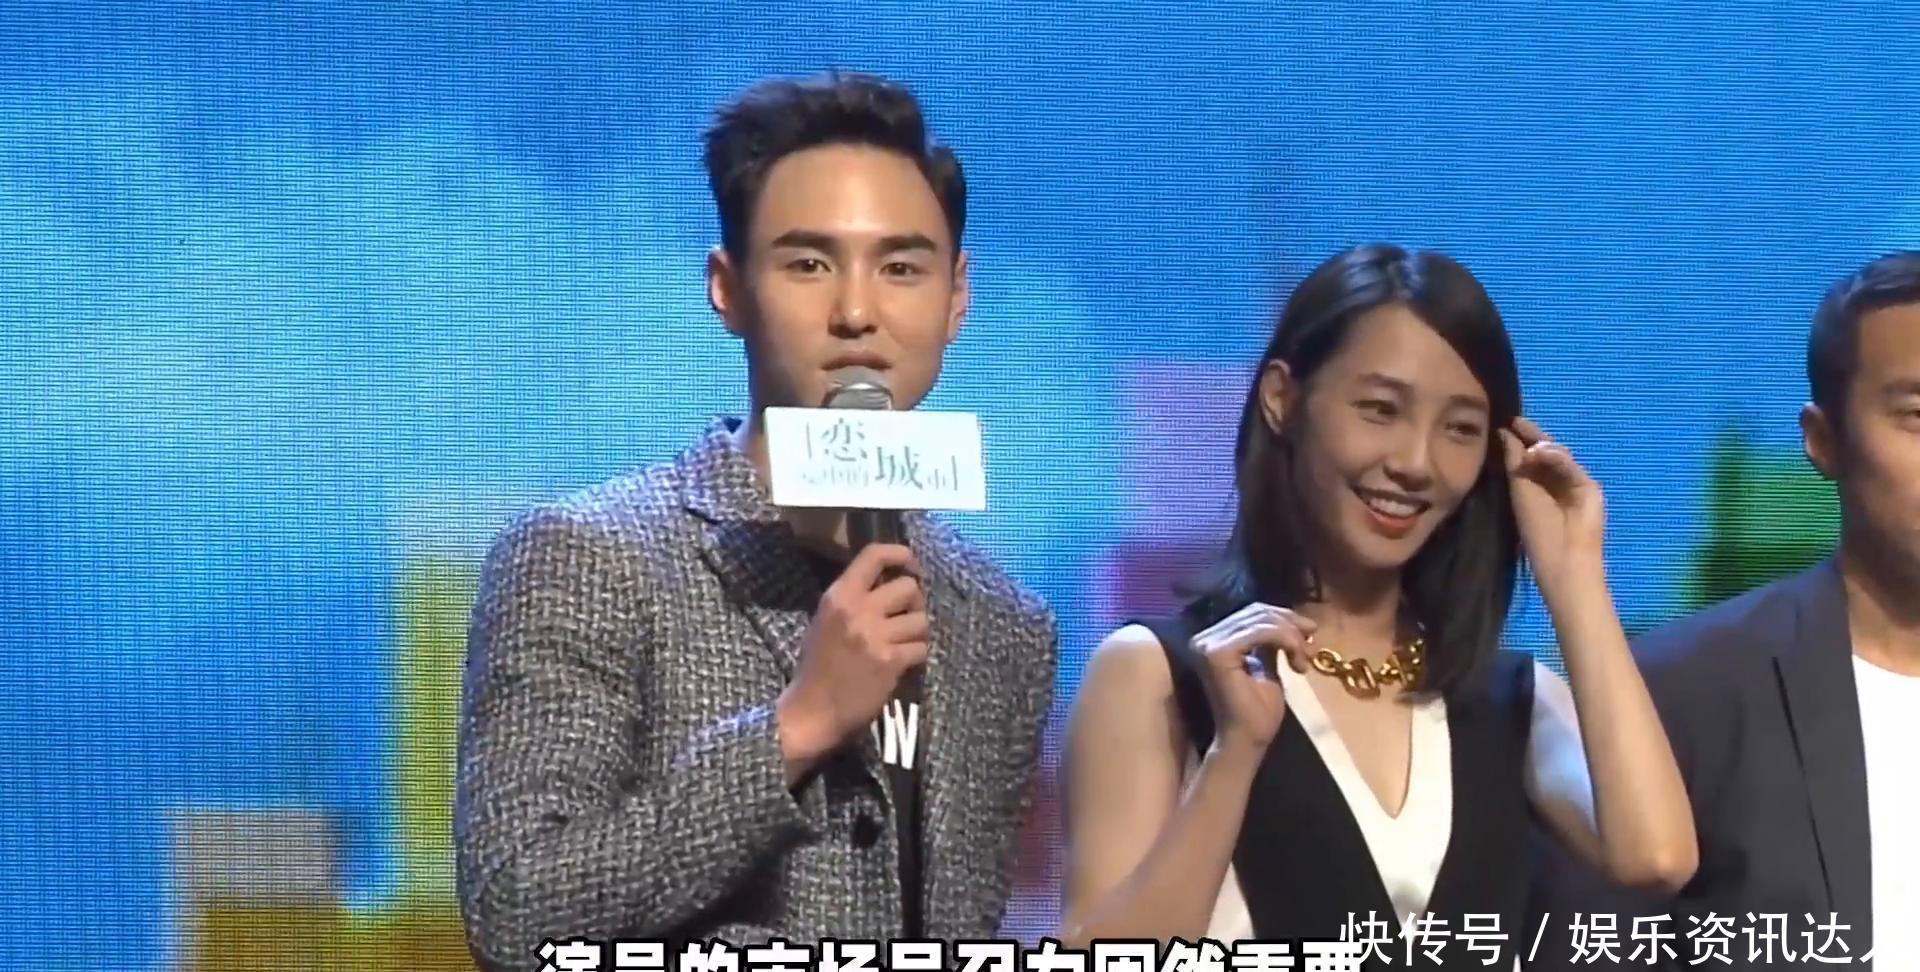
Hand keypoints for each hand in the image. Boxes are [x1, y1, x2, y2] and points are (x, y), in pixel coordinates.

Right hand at [777, 543, 926, 769]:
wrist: (811, 710)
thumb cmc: (816, 667)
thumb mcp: (825, 622)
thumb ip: (852, 601)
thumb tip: (888, 585)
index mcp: (838, 596)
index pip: (874, 555)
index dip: (902, 555)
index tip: (912, 566)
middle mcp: (857, 610)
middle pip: (908, 587)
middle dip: (915, 602)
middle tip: (908, 616)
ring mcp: (875, 635)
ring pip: (921, 619)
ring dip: (919, 632)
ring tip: (906, 642)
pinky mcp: (890, 661)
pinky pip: (921, 647)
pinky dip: (917, 655)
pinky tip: (904, 662)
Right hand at [1189, 602, 1315, 753]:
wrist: (1248, 742)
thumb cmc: (1257, 714)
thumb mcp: (1267, 668)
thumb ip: (1268, 644)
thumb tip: (1286, 622)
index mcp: (1214, 640)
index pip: (1251, 614)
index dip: (1284, 617)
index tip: (1310, 632)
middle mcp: (1205, 638)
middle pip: (1256, 612)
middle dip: (1290, 624)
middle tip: (1311, 640)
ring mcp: (1208, 644)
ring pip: (1261, 620)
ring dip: (1291, 636)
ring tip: (1303, 660)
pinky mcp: (1218, 654)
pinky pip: (1260, 632)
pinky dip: (1286, 640)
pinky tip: (1296, 663)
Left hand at [1499, 416, 1605, 586]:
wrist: (1563, 559)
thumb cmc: (1537, 531)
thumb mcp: (1520, 492)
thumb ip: (1515, 464)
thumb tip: (1504, 433)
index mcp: (1539, 484)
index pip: (1531, 456)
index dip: (1521, 439)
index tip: (1506, 423)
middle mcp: (1558, 481)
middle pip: (1548, 452)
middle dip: (1533, 436)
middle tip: (1517, 421)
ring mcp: (1576, 483)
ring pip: (1560, 457)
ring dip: (1543, 447)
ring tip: (1528, 444)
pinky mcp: (1590, 488)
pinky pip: (1572, 469)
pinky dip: (1558, 460)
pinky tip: (1540, 453)